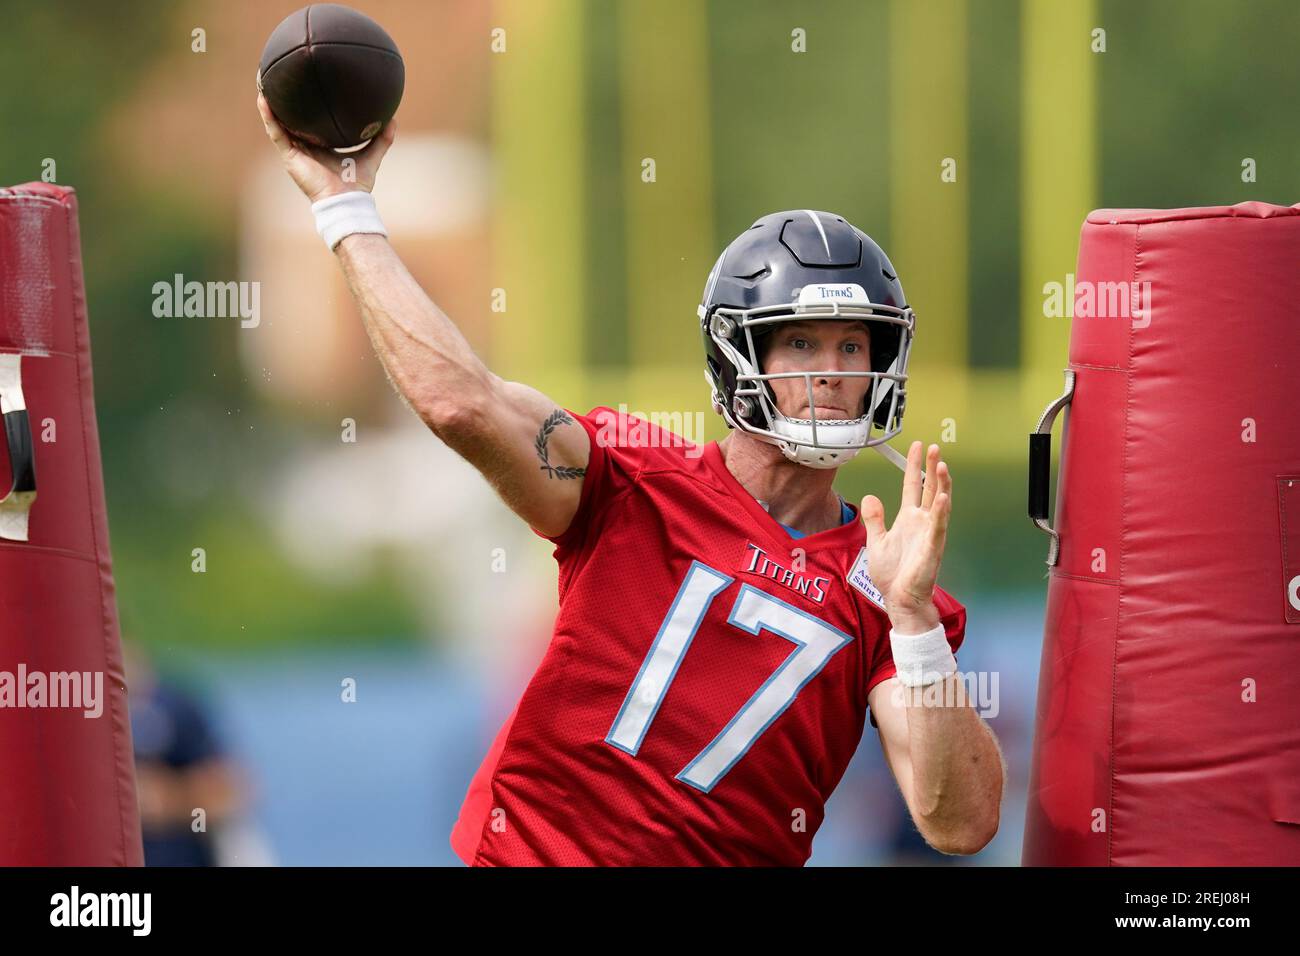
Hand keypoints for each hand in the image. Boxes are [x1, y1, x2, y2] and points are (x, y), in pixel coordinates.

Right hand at [255, 88, 395, 203]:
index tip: (304, 84)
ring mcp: (295, 151)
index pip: (309, 121)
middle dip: (282, 98)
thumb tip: (393, 119)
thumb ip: (382, 139)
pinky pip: (275, 132)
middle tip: (279, 74)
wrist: (346, 200)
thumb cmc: (356, 184)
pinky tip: (263, 99)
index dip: (304, 105)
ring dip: (268, 102)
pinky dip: (268, 116)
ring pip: (276, 122)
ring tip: (263, 78)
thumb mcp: (371, 155)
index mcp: (320, 145)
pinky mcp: (289, 156)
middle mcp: (305, 146)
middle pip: (289, 118)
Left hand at [859, 441, 951, 631]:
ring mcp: (930, 533)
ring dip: (942, 483)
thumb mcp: (877, 541)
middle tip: (934, 447)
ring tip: (942, 464)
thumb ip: (875, 519)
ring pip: (939, 503)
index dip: (914, 466)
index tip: (916, 447)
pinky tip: (944, 496)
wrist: (899, 599)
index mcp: (908, 519)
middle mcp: (922, 522)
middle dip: (932, 467)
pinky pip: (939, 526)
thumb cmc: (892, 575)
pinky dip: (942, 511)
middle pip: (930, 488)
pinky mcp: (933, 547)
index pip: (913, 486)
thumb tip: (870, 497)